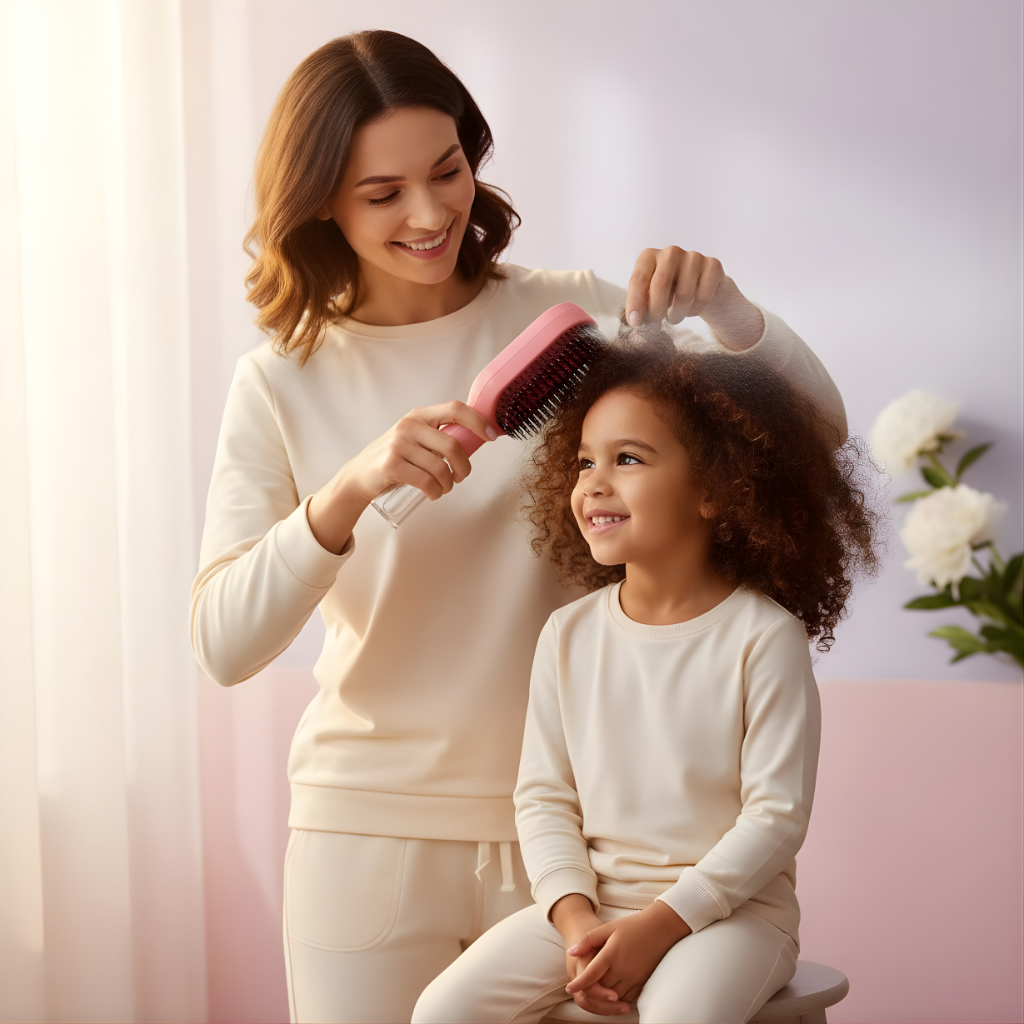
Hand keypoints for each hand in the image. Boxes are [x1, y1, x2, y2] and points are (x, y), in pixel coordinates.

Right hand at [307, 400, 494, 553]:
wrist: (360, 475)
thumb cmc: (395, 458)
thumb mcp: (416, 438)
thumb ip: (440, 436)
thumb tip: (478, 439)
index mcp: (419, 415)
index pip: (455, 409)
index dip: (478, 421)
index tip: (492, 435)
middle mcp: (409, 426)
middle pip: (453, 445)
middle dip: (464, 467)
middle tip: (461, 477)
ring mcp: (399, 445)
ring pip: (441, 468)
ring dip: (448, 485)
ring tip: (443, 488)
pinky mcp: (391, 465)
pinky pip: (426, 482)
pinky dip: (435, 492)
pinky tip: (433, 493)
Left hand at [550, 895, 630, 1015]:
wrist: (660, 928)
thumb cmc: (632, 926)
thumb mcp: (609, 927)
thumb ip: (589, 940)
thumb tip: (571, 952)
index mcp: (612, 954)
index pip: (591, 975)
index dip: (578, 984)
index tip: (568, 988)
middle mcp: (623, 968)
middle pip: (601, 989)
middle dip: (590, 990)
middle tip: (581, 988)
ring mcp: (634, 977)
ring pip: (613, 996)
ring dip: (603, 996)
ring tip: (594, 992)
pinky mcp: (642, 982)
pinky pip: (627, 998)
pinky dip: (617, 998)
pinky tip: (612, 992)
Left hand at [625, 246, 763, 349]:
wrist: (699, 287)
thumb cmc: (668, 292)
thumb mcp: (649, 295)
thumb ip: (641, 304)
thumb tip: (635, 320)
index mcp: (649, 256)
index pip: (638, 279)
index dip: (635, 302)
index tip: (635, 323)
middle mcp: (671, 252)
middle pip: (661, 284)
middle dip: (656, 310)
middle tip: (656, 323)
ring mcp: (694, 256)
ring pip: (684, 294)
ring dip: (677, 314)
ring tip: (673, 317)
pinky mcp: (713, 266)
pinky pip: (703, 296)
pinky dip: (696, 310)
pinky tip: (691, 309)